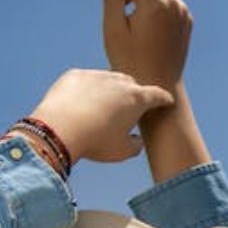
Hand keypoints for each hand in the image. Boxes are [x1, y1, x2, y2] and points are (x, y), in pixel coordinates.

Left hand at [29, 68, 174, 164]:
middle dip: (134, 94)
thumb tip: (136, 141)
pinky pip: (86, 80)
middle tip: (130, 108)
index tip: (167, 101)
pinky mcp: (75, 75)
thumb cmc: (96, 142)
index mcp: (136, 99)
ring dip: (110, 90)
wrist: (60, 128)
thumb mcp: (122, 151)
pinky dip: (88, 90)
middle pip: (131, 85)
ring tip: (104, 106)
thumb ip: (135, 145)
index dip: (163, 99)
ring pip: (108, 80)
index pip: (157, 95)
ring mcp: (96, 75)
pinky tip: (82, 104)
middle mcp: (118, 82)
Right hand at [103, 0, 192, 93]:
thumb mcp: (112, 32)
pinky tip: (140, 23)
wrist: (161, 94)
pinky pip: (166, 0)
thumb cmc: (132, 66)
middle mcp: (173, 3)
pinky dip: (151, 0)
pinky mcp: (185, 22)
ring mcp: (182, 12)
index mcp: (155, 4)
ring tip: (125, 11)